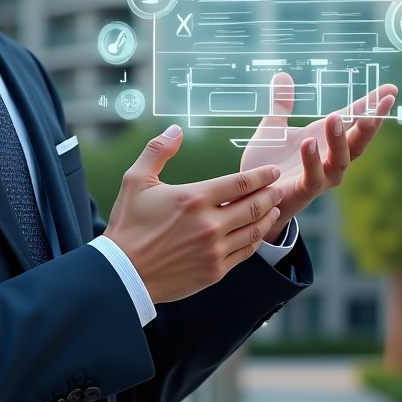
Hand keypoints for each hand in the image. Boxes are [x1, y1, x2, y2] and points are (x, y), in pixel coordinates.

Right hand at [103, 125, 283, 303]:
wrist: (123, 272)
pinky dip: (255, 240)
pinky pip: (244, 252)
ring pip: (254, 230)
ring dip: (268, 217)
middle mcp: (209, 224)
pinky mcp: (214, 270)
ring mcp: (214, 249)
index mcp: (194, 198)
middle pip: (254, 205)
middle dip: (271, 194)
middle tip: (279, 187)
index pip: (240, 182)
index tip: (272, 171)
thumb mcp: (136, 180)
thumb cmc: (127, 224)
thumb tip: (176, 129)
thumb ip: (158, 150)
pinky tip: (257, 233)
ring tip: (274, 208)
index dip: (261, 175)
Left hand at [240, 72, 395, 240]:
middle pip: (358, 141)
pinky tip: (309, 142)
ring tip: (335, 117)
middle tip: (381, 102)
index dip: (372, 106)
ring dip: (340, 138)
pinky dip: (312, 160)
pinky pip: (313, 176)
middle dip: (370, 122)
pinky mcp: (304, 191)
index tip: (390, 89)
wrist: (253, 196)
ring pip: (341, 159)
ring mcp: (321, 177)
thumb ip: (281, 104)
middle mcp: (330, 159)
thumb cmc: (268, 163)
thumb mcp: (273, 128)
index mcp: (326, 140)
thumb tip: (282, 74)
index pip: (354, 120)